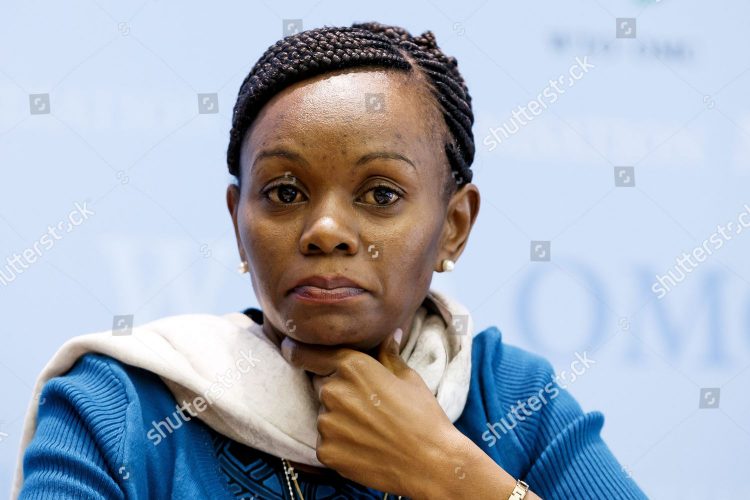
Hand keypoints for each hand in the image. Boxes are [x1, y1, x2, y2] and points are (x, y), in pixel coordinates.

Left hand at [280, 328, 464, 497]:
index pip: (305, 353)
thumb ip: (387, 354)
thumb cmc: (423, 416)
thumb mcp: (408, 378)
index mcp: (351, 366)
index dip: (295, 350)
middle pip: (320, 383)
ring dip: (338, 417)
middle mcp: (333, 391)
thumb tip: (388, 333)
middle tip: (365, 403)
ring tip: (370, 427)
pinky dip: (339, 442)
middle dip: (335, 388)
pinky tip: (364, 445)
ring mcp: (327, 423)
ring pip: (324, 413)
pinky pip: (325, 440)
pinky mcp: (325, 451)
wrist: (431, 463)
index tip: (289, 349)